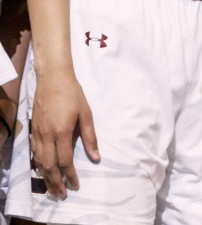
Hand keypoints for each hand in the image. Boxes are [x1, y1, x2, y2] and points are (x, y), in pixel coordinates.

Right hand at [30, 69, 99, 198]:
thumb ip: (90, 137)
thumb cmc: (72, 95)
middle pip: (49, 166)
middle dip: (55, 182)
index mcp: (61, 132)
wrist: (53, 79)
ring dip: (46, 177)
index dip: (70, 175)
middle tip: (62, 194)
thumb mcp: (86, 114)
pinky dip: (39, 165)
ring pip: (39, 162)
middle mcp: (46, 136)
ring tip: (53, 188)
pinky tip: (43, 170)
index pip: (65, 161)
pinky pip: (34, 153)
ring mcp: (37, 133)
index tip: (76, 185)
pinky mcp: (33, 130)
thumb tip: (96, 156)